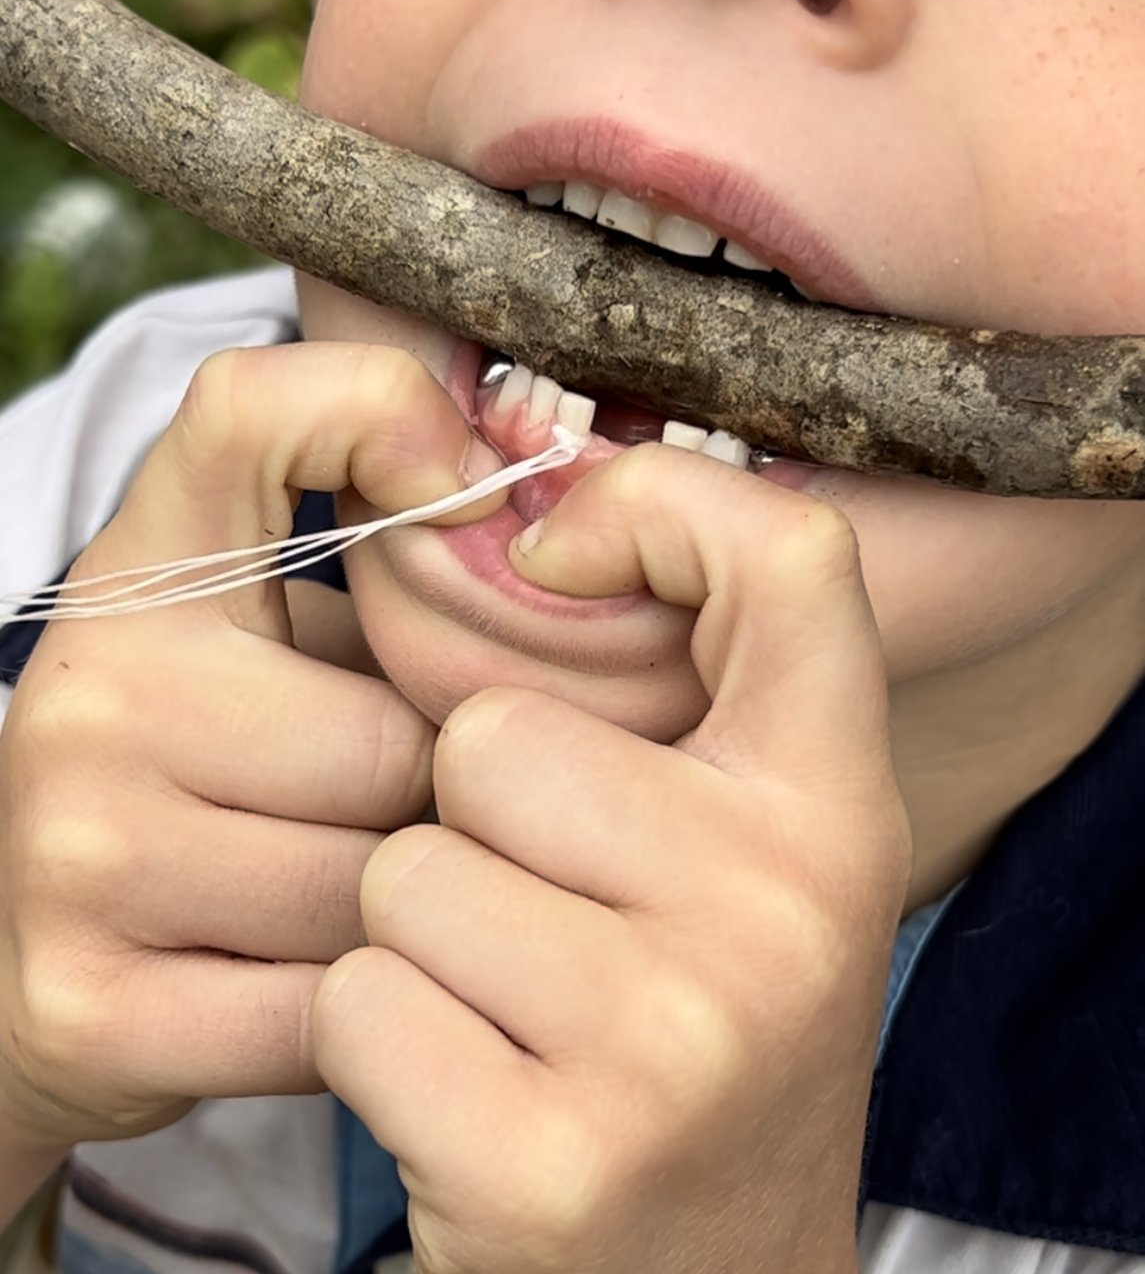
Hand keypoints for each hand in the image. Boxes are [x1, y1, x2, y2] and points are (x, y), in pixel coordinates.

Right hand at [0, 343, 504, 1154]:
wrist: (38, 958)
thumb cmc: (208, 779)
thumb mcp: (266, 641)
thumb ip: (383, 567)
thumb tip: (523, 517)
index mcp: (140, 579)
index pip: (251, 412)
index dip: (380, 420)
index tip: (461, 497)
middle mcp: (91, 695)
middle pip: (397, 740)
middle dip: (440, 793)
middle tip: (408, 808)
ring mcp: (77, 853)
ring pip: (381, 885)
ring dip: (417, 907)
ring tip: (368, 893)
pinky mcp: (91, 1004)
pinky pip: (338, 1009)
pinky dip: (374, 1004)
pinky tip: (333, 978)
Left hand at [312, 444, 911, 1273]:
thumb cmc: (699, 1028)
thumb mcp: (747, 856)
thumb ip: (681, 695)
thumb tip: (535, 532)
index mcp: (832, 811)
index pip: (787, 561)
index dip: (653, 512)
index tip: (559, 556)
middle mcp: (782, 912)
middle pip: (490, 737)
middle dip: (473, 824)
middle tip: (549, 923)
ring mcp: (671, 1043)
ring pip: (403, 874)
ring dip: (419, 941)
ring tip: (512, 1015)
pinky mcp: (550, 1163)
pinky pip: (359, 1000)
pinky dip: (379, 1042)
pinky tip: (472, 1095)